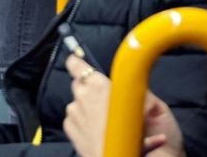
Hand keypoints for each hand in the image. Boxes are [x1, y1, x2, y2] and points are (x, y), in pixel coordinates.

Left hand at [63, 55, 181, 156]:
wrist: (113, 156)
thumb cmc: (126, 134)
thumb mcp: (137, 106)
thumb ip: (129, 90)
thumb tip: (135, 85)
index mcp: (97, 86)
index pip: (78, 64)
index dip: (76, 60)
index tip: (75, 58)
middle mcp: (82, 95)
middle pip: (79, 82)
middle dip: (87, 86)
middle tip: (100, 95)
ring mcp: (73, 112)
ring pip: (77, 101)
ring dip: (86, 105)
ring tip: (101, 117)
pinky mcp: (69, 126)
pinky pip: (74, 117)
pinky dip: (82, 120)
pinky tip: (95, 128)